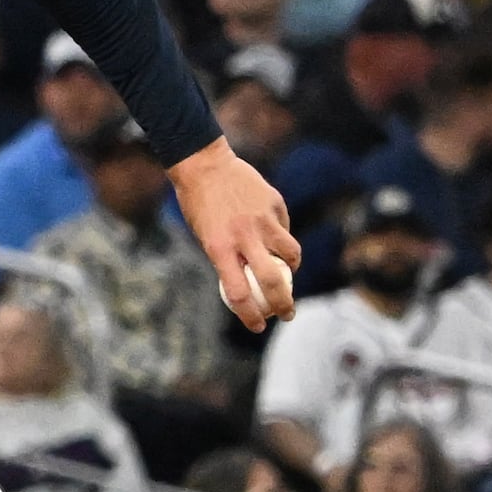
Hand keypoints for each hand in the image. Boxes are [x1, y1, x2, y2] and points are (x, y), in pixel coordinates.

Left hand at [173, 140, 300, 331]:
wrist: (204, 165)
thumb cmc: (200, 206)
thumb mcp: (206, 237)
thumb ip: (227, 259)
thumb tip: (248, 285)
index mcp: (219, 248)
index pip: (238, 293)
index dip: (250, 316)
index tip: (258, 326)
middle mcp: (243, 236)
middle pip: (272, 281)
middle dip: (284, 304)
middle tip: (287, 314)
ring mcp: (262, 219)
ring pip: (290, 254)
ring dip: (291, 268)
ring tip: (286, 271)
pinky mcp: (275, 204)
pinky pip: (285, 229)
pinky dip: (282, 237)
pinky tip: (272, 232)